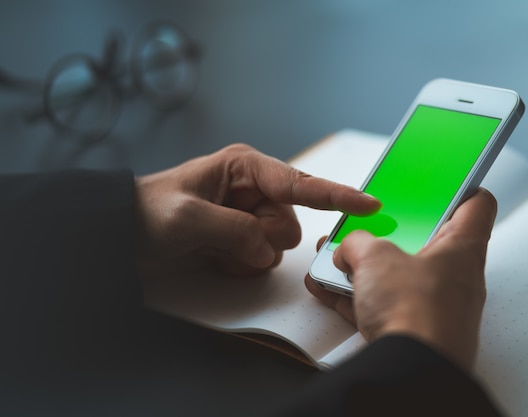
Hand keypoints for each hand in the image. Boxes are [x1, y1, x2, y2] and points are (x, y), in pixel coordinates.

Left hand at [135, 143, 380, 277]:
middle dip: (260, 238)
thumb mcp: (186, 218)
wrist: (122, 238)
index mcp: (244, 167)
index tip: (370, 204)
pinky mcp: (243, 238)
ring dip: (246, 254)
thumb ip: (234, 230)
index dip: (337, 195)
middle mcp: (253, 189)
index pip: (300, 184)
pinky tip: (213, 255)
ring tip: (212, 246)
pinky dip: (239, 264)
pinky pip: (262, 260)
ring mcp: (249, 216)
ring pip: (278, 245)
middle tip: (224, 238)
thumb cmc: (148, 215)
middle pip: (289, 224)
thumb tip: (265, 249)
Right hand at [305, 188, 496, 370]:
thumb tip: (348, 247)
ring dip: (367, 269)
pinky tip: (331, 291)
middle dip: (389, 234)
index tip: (440, 180)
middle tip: (367, 228)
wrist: (411, 372)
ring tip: (338, 260)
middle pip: (426, 241)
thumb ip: (357, 243)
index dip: (460, 187)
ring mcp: (435, 307)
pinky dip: (359, 298)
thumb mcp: (375, 257)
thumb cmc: (416, 315)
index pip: (477, 205)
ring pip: (400, 276)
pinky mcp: (414, 332)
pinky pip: (385, 307)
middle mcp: (454, 278)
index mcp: (461, 249)